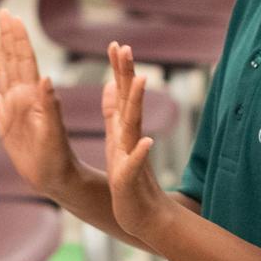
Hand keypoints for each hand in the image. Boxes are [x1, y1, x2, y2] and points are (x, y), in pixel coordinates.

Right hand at [0, 10, 79, 195]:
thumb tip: (45, 79)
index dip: (17, 38)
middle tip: (3, 13)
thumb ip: (49, 107)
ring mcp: (15, 109)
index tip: (12, 17)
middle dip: (8, 36)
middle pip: (13, 61)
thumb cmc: (58, 159)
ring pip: (4, 73)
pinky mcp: (7, 122)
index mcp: (34, 97)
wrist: (56, 180)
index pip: (24, 61)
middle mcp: (24, 98)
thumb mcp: (54, 134)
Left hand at [102, 42, 172, 240]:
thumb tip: (113, 84)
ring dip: (138, 103)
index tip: (116, 43)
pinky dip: (142, 152)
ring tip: (140, 81)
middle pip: (131, 102)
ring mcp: (133, 157)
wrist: (144, 216)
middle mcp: (132, 138)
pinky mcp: (131, 178)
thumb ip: (115, 111)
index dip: (120, 70)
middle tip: (126, 48)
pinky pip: (137, 163)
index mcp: (125, 130)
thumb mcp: (118, 140)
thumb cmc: (129, 180)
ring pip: (135, 126)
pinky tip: (147, 141)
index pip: (124, 94)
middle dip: (128, 75)